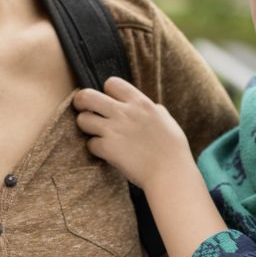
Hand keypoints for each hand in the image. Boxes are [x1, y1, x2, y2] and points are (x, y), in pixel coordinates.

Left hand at [72, 77, 194, 190]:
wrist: (170, 174)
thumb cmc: (173, 150)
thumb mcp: (167, 121)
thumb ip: (154, 111)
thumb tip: (151, 108)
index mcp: (140, 103)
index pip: (112, 83)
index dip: (107, 92)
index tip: (110, 102)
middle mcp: (124, 112)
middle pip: (87, 96)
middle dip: (82, 102)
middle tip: (85, 111)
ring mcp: (114, 130)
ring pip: (82, 119)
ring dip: (86, 126)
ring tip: (95, 133)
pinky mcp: (108, 149)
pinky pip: (90, 144)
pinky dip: (96, 149)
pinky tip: (106, 152)